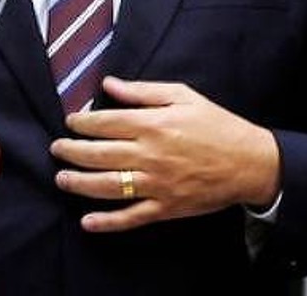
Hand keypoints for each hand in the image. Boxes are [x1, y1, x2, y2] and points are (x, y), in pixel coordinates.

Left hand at [49, 77, 280, 231]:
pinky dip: (107, 222)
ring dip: (79, 184)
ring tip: (62, 179)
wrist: (249, 162)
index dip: (82, 123)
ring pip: (107, 187)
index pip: (105, 123)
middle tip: (57, 149)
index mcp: (153, 125)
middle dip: (71, 152)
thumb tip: (108, 84)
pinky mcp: (165, 208)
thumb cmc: (216, 124)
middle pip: (98, 154)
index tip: (71, 122)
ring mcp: (156, 185)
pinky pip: (130, 218)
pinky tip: (87, 222)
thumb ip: (143, 91)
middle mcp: (150, 155)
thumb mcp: (183, 96)